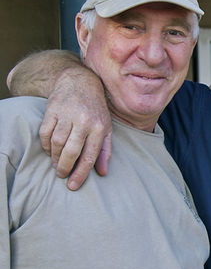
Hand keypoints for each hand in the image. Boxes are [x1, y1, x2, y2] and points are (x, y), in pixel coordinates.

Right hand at [40, 68, 111, 189]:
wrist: (80, 82)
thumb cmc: (96, 109)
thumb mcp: (107, 127)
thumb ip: (105, 151)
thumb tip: (102, 173)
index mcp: (100, 127)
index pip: (90, 156)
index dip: (81, 173)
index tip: (73, 186)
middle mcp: (84, 121)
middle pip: (71, 152)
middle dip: (64, 168)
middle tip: (61, 175)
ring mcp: (67, 115)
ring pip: (57, 144)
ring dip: (54, 157)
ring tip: (56, 163)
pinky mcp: (52, 110)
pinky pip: (45, 133)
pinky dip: (45, 145)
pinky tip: (50, 149)